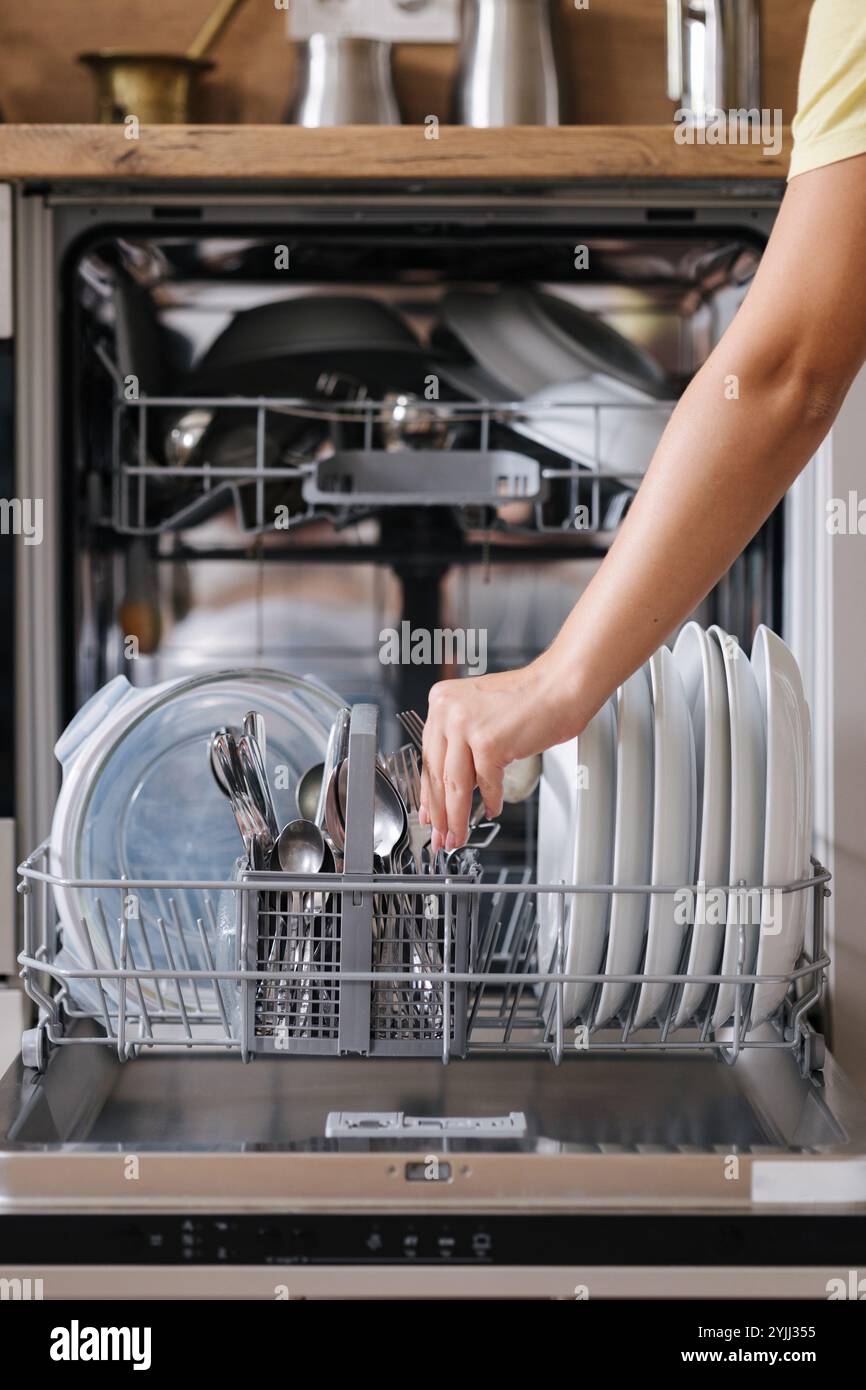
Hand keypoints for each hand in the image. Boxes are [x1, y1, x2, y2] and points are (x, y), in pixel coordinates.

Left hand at [418, 655, 581, 852]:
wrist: (560, 686)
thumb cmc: (528, 699)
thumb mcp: (478, 712)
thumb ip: (459, 741)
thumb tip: (450, 783)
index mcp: (441, 701)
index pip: (427, 756)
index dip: (427, 790)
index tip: (427, 811)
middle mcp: (448, 710)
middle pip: (437, 773)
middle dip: (439, 812)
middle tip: (439, 834)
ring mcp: (466, 726)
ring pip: (456, 785)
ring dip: (457, 816)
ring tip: (457, 835)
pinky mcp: (489, 742)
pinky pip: (486, 783)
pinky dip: (491, 800)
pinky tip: (491, 810)